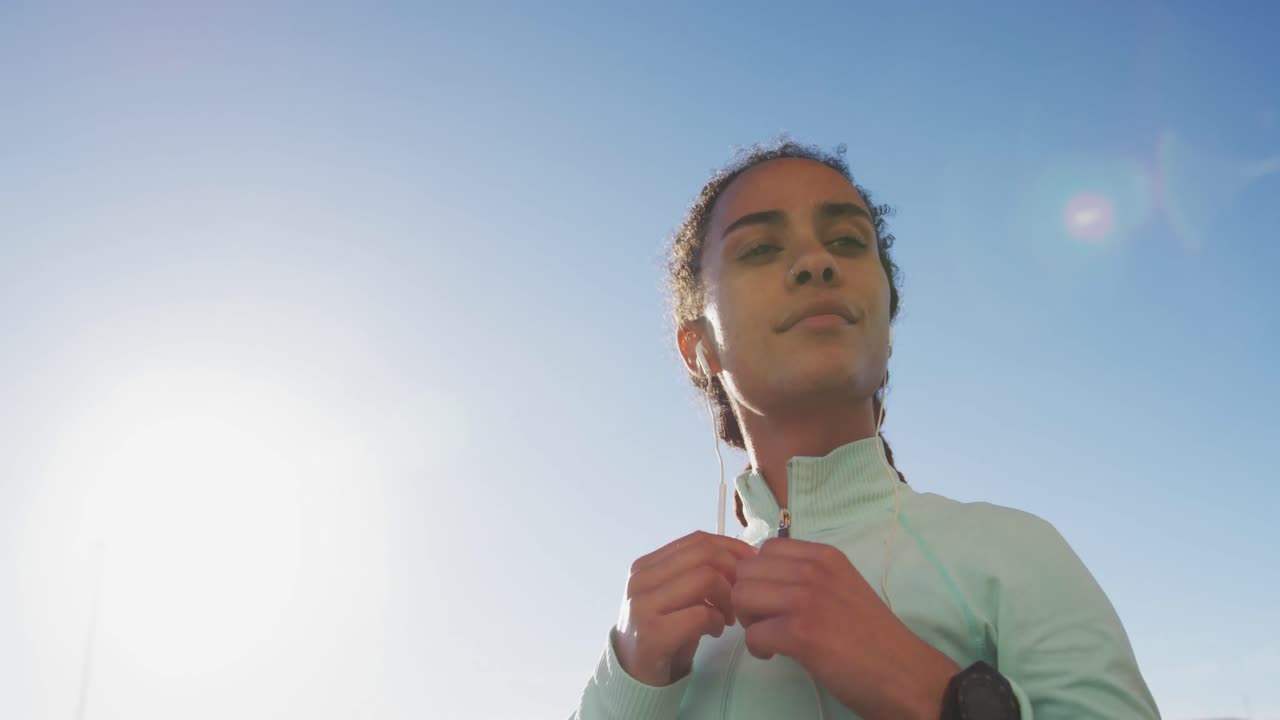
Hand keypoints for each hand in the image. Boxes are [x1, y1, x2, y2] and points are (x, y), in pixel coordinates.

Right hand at [614, 530, 758, 685]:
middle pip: (704, 555)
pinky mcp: (653, 633)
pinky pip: (701, 613)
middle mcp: (641, 579)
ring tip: (729, 617)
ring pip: (705, 578)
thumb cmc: (664, 631)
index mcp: (646, 565)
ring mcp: (644, 605)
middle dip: (734, 572)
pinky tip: (716, 631)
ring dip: (728, 598)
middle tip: (742, 595)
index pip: (698, 540)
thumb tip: (744, 556)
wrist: (635, 674)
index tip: (752, 565)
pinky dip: (718, 621)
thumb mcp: (676, 595)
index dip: (732, 548)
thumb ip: (697, 572)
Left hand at [732, 538, 959, 719]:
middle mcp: (813, 570)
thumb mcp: (843, 587)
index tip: (771, 598)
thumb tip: (765, 579)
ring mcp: (806, 599)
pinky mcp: (800, 632)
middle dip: (748, 598)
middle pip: (747, 572)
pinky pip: (752, 634)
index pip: (766, 548)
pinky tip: (777, 654)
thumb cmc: (874, 636)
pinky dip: (758, 648)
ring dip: (749, 621)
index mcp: (825, 556)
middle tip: (766, 621)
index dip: (760, 575)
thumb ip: (809, 577)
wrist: (905, 673)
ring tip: (771, 637)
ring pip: (742, 596)